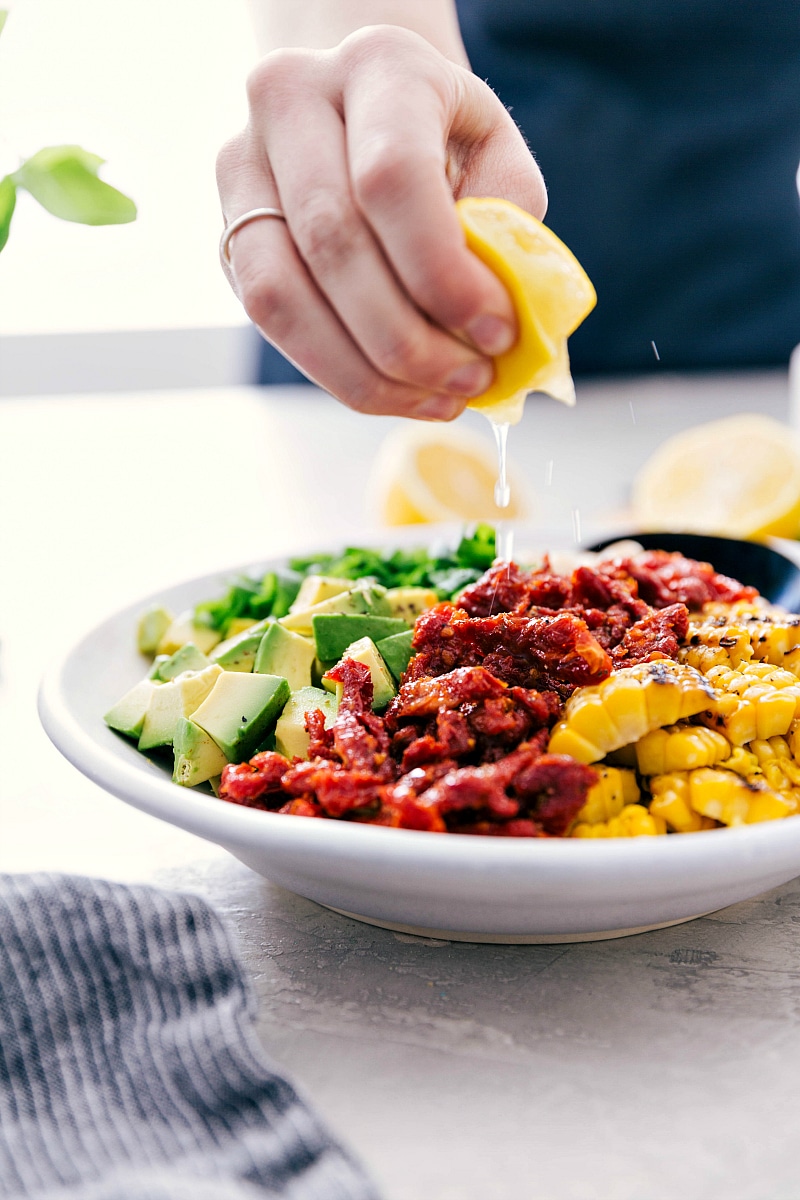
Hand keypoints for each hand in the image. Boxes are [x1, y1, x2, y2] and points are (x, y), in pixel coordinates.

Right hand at [217, 25, 546, 418]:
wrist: (368, 109)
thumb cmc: (446, 140)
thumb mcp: (497, 158)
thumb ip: (505, 227)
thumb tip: (494, 324)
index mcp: (377, 65)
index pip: (392, 176)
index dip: (443, 272)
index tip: (497, 333)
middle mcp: (290, 99)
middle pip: (333, 242)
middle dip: (410, 337)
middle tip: (472, 380)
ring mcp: (243, 165)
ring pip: (281, 293)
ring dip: (366, 370)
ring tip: (438, 397)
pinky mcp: (226, 230)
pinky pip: (269, 319)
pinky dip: (339, 372)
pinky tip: (397, 391)